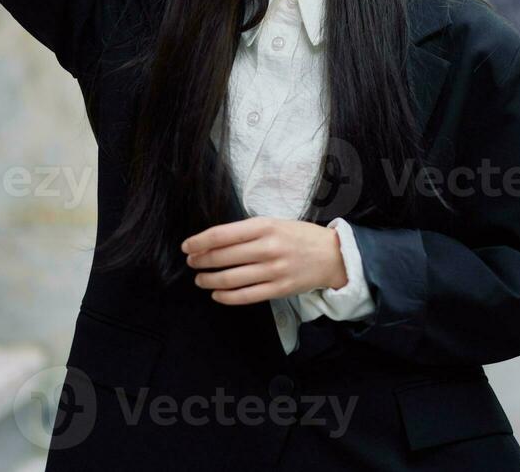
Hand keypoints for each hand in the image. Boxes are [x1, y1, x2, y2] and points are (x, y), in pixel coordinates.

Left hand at [181, 216, 346, 304]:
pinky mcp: (279, 290)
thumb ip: (247, 231)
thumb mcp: (274, 223)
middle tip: (192, 262)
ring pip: (230, 279)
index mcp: (265, 226)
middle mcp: (268, 248)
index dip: (199, 242)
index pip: (222, 235)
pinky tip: (217, 294)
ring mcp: (273, 271)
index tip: (187, 246)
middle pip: (222, 257)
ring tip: (201, 279)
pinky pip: (245, 296)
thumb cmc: (299, 236)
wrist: (332, 255)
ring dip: (209, 280)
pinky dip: (225, 297)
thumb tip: (214, 242)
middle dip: (200, 261)